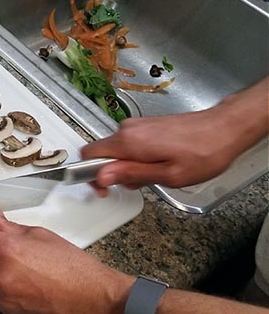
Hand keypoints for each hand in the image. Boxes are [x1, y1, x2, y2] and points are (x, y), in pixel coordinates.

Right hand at [82, 77, 268, 194]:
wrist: (225, 128)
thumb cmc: (203, 153)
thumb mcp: (168, 175)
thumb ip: (131, 175)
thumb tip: (101, 176)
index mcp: (128, 142)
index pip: (88, 155)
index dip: (91, 174)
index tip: (106, 188)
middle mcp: (128, 129)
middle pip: (102, 153)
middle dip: (113, 172)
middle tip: (138, 184)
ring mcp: (137, 125)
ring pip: (117, 150)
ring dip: (128, 165)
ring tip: (156, 174)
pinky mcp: (146, 125)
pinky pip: (129, 143)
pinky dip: (137, 157)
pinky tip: (159, 163)